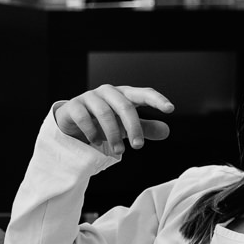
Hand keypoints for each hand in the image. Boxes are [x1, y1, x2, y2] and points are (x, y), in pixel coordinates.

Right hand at [54, 85, 173, 155]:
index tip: (170, 109)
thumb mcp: (126, 126)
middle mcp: (108, 92)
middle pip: (124, 105)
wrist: (73, 123)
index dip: (157, 100)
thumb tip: (166, 131)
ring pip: (104, 112)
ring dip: (113, 134)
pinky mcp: (74, 106)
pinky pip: (84, 117)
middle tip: (139, 146)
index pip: (144, 93)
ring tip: (119, 151)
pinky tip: (97, 143)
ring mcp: (90, 97)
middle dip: (133, 127)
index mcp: (124, 94)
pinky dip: (92, 132)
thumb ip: (145, 128)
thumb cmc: (104, 122)